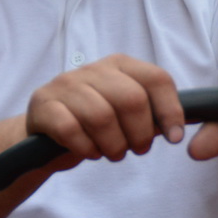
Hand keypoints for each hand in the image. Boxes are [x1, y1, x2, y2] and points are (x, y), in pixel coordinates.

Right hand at [26, 54, 183, 162]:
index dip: (170, 110)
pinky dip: (85, 148)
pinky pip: (70, 130)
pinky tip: (88, 151)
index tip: (174, 138)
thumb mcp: (125, 115)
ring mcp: (64, 84)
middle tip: (136, 149)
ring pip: (101, 117)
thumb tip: (175, 131)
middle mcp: (92, 69)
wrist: (45, 135)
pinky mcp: (42, 105)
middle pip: (132, 99)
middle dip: (140, 134)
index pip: (156, 79)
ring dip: (113, 145)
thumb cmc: (94, 125)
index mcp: (119, 64)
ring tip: (112, 152)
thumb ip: (151, 116)